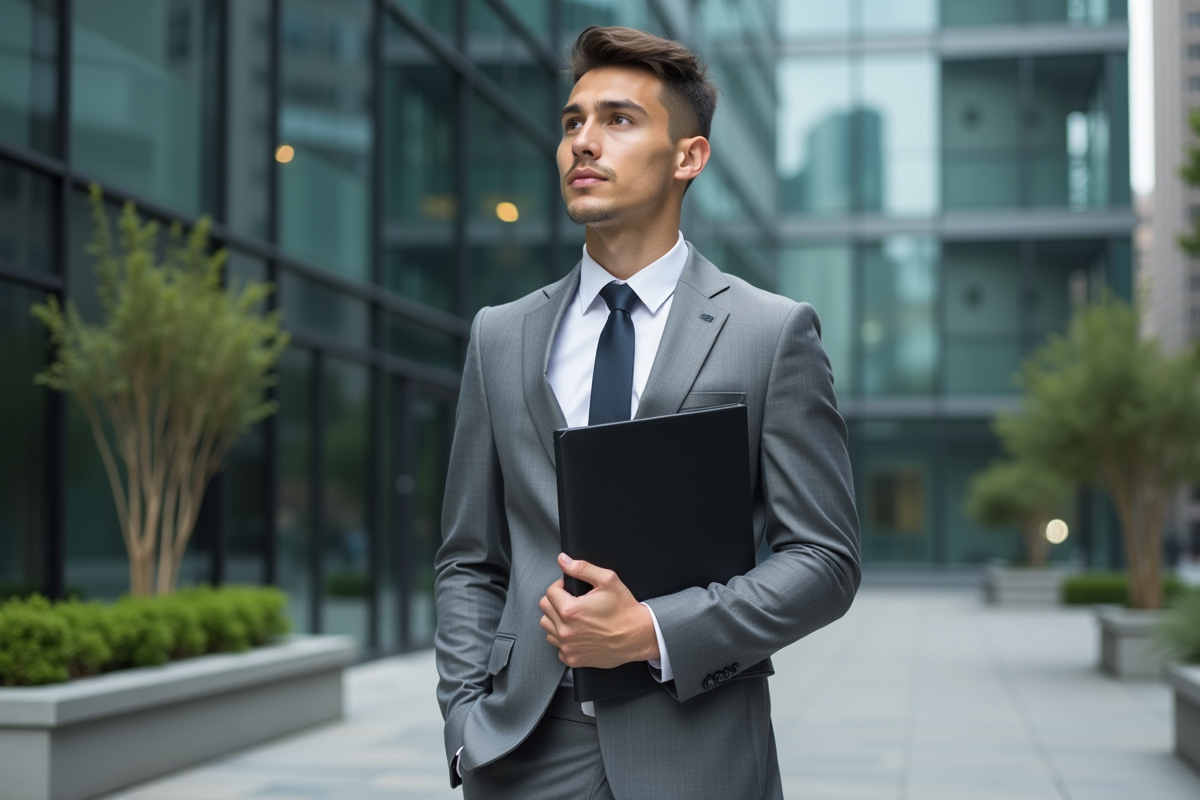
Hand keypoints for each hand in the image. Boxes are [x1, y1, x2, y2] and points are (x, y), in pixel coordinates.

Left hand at [539, 553, 659, 668]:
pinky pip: (557, 646)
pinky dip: (563, 639)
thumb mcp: (607, 580)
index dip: (560, 586)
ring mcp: (568, 647)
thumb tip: (563, 560)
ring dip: (556, 620)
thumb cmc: (624, 610)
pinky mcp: (573, 658)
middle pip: (545, 609)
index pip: (550, 592)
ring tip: (573, 617)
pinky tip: (577, 632)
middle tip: (572, 601)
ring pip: (547, 628)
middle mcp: (566, 630)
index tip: (569, 589)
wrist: (638, 635)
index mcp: (570, 610)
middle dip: (556, 601)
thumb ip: (582, 568)